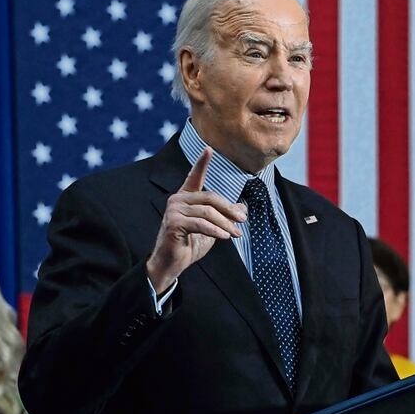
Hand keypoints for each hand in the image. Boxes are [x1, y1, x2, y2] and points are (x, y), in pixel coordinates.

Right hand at [146, 147, 246, 292]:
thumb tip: (243, 208)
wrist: (171, 265)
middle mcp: (177, 200)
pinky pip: (201, 224)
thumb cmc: (189, 245)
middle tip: (242, 221)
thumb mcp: (212, 229)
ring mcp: (174, 211)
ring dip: (225, 224)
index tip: (208, 149)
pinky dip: (215, 230)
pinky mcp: (174, 223)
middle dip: (229, 209)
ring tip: (235, 234)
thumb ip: (224, 217)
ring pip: (207, 212)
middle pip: (210, 197)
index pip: (194, 176)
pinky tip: (224, 237)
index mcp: (185, 198)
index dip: (201, 163)